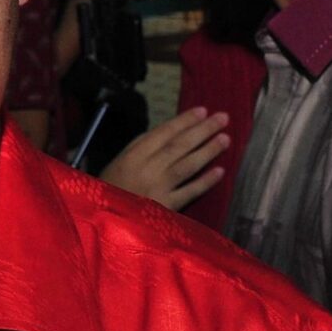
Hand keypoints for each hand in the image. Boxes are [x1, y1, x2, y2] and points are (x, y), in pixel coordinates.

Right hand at [98, 107, 230, 210]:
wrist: (105, 219)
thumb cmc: (110, 187)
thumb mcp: (117, 162)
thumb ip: (139, 147)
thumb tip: (167, 133)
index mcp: (133, 155)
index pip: (163, 133)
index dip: (184, 121)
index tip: (203, 111)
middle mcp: (147, 169)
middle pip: (179, 146)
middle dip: (202, 131)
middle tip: (223, 118)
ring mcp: (158, 189)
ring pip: (187, 166)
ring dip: (207, 151)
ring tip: (225, 139)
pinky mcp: (167, 208)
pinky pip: (189, 192)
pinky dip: (204, 182)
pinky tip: (220, 171)